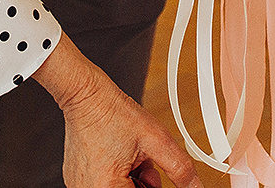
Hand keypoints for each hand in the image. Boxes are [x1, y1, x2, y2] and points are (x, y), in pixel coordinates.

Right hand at [60, 70, 198, 187]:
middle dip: (145, 186)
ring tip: (134, 161)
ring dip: (133, 182)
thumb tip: (196, 186)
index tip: (157, 180)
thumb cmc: (112, 113)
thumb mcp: (156, 139)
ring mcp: (81, 186)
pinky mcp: (78, 180)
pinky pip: (106, 186)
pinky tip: (121, 161)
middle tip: (148, 168)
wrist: (85, 95)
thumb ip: (180, 169)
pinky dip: (119, 178)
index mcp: (108, 187)